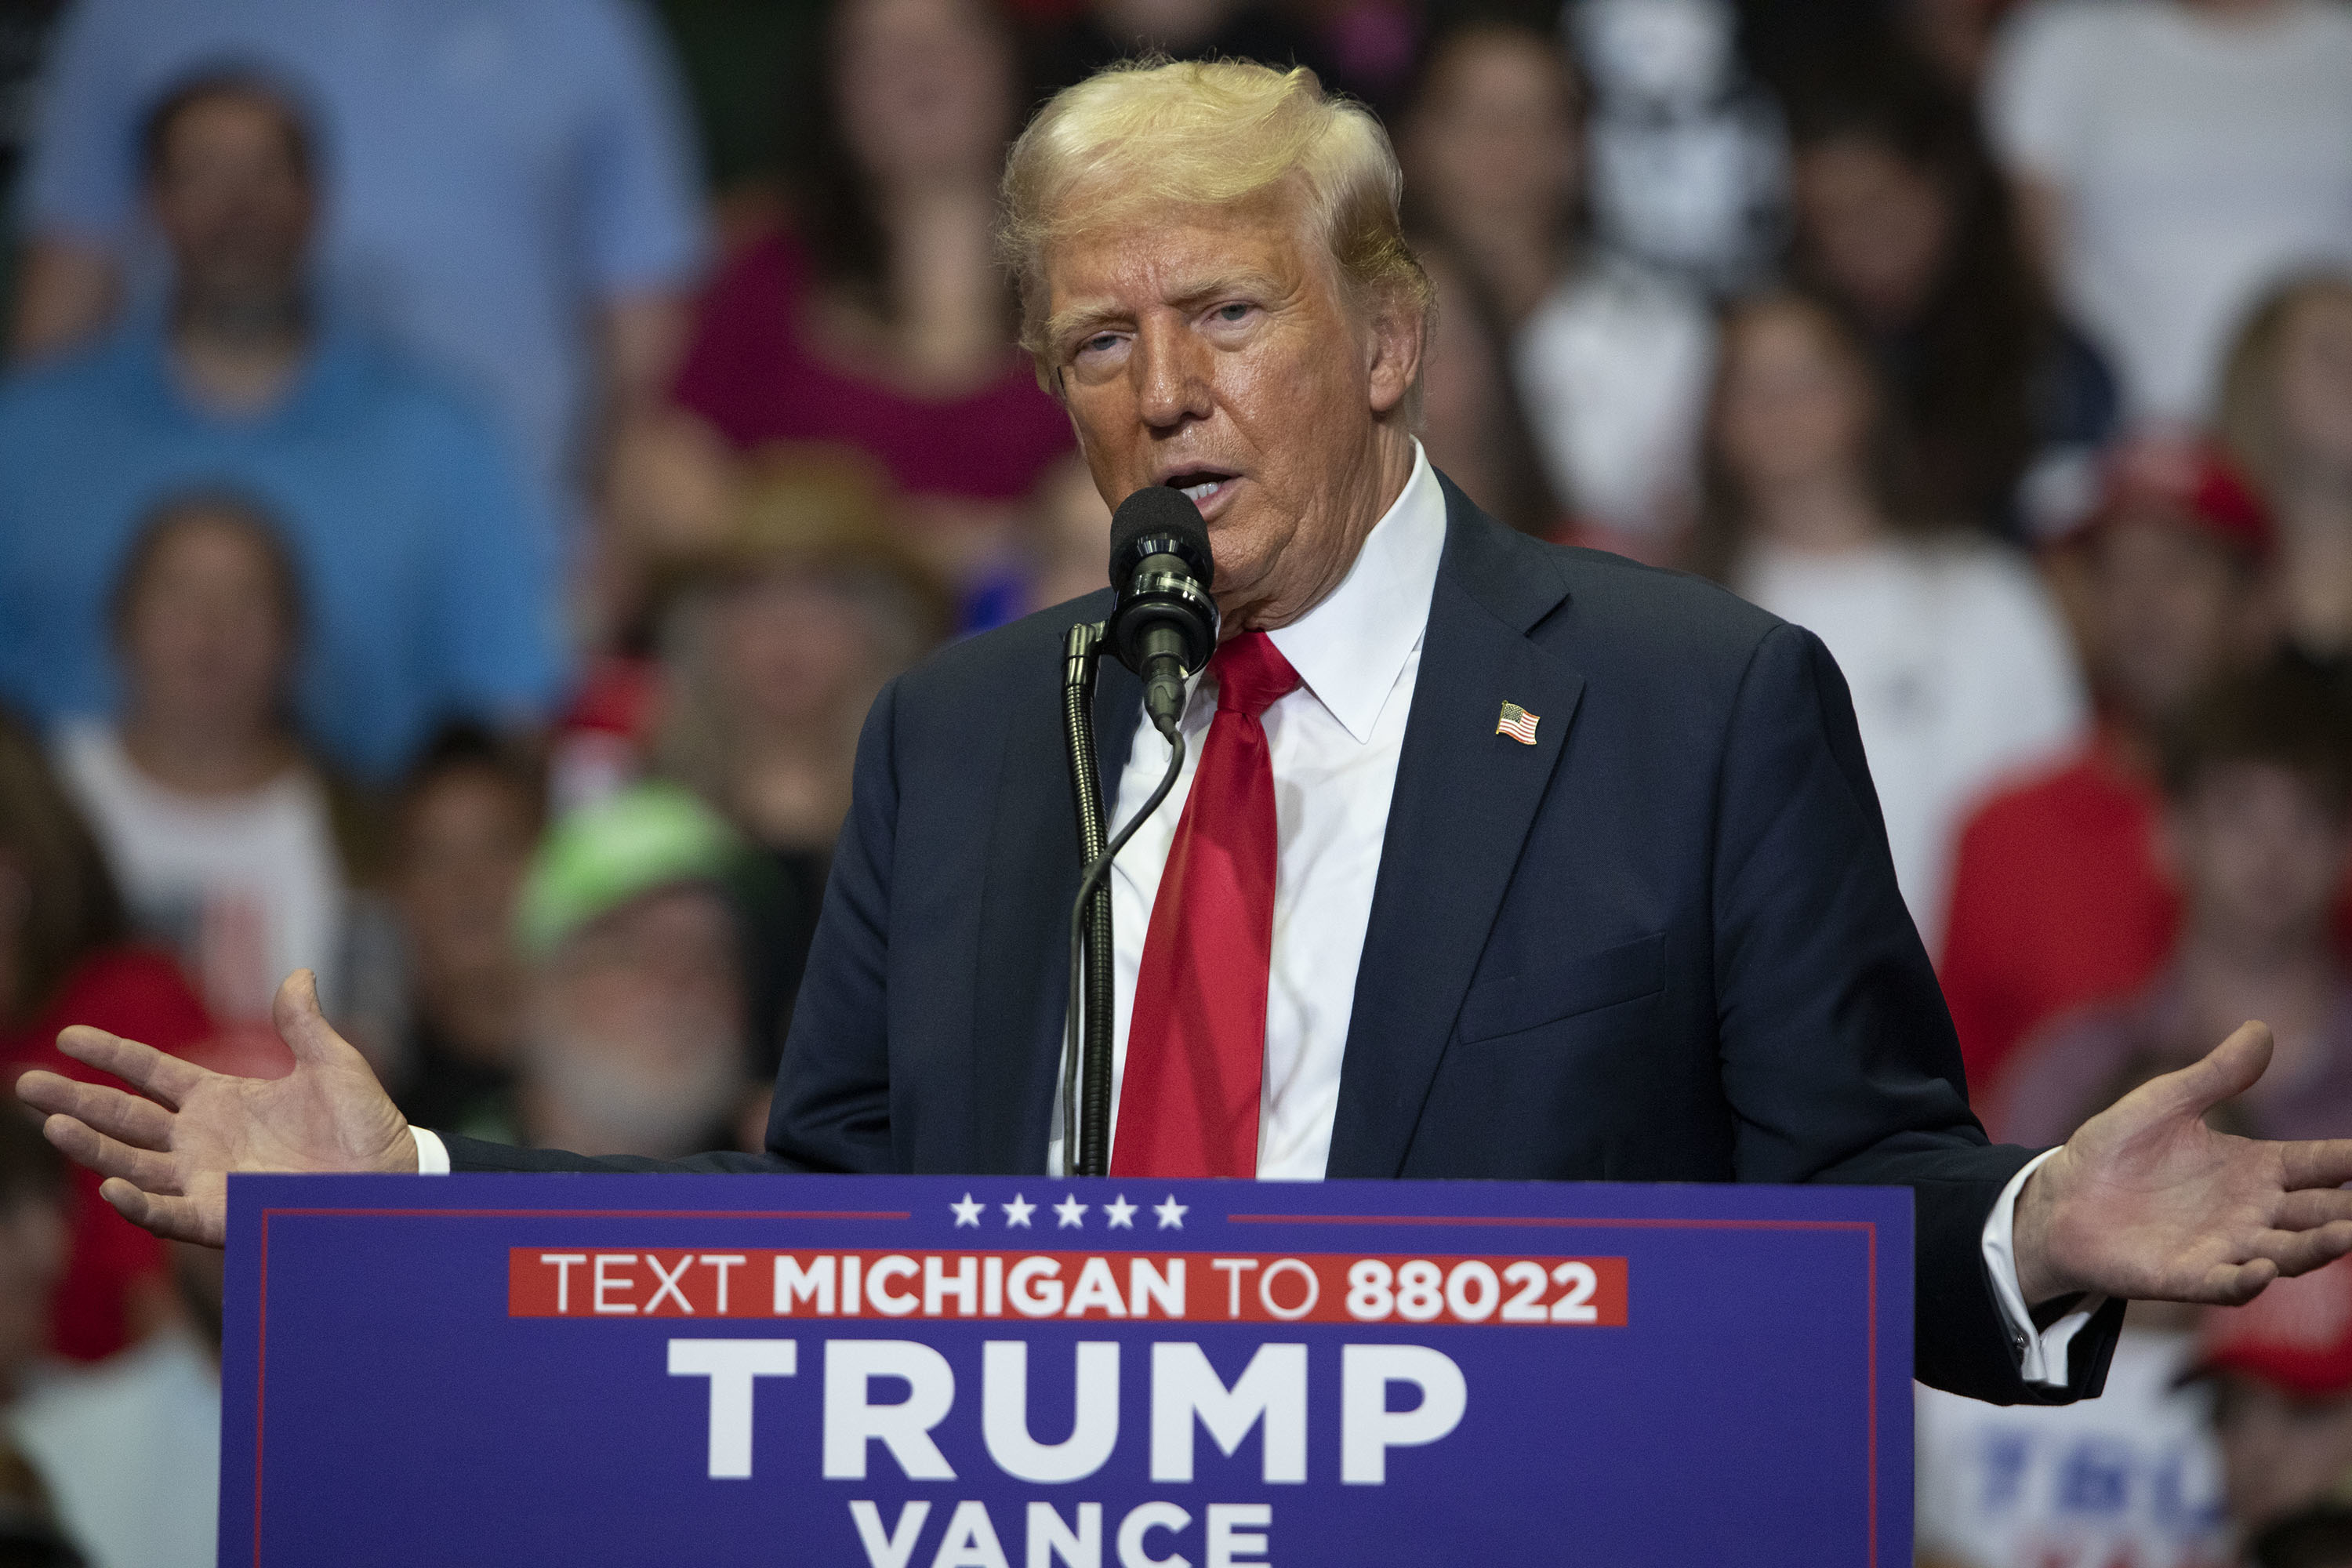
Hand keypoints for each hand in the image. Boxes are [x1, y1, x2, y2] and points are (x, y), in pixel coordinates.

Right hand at [15, 971, 416, 1246]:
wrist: (393, 1175)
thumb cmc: (366, 1123)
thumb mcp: (334, 1064)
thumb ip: (304, 1024)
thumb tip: (298, 973)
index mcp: (221, 1098)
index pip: (150, 1072)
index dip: (110, 1055)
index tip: (67, 1036)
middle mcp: (200, 1139)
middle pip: (123, 1117)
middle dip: (73, 1100)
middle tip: (23, 1082)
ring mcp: (204, 1177)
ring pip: (131, 1162)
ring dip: (91, 1148)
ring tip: (52, 1124)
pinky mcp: (219, 1214)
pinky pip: (167, 1212)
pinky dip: (137, 1203)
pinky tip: (108, 1187)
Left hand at [2013, 1021, 2351, 1306]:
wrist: (2060, 1198)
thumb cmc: (2116, 1150)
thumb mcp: (2165, 1102)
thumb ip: (2215, 1075)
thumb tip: (2262, 1028)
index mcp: (2256, 1168)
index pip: (2321, 1165)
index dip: (2351, 1161)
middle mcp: (2252, 1212)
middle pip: (2319, 1213)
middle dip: (2351, 1212)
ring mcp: (2224, 1247)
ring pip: (2288, 1253)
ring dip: (2318, 1247)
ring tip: (2347, 1235)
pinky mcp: (2187, 1276)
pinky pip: (2227, 1284)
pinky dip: (2247, 1280)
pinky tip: (2262, 1269)